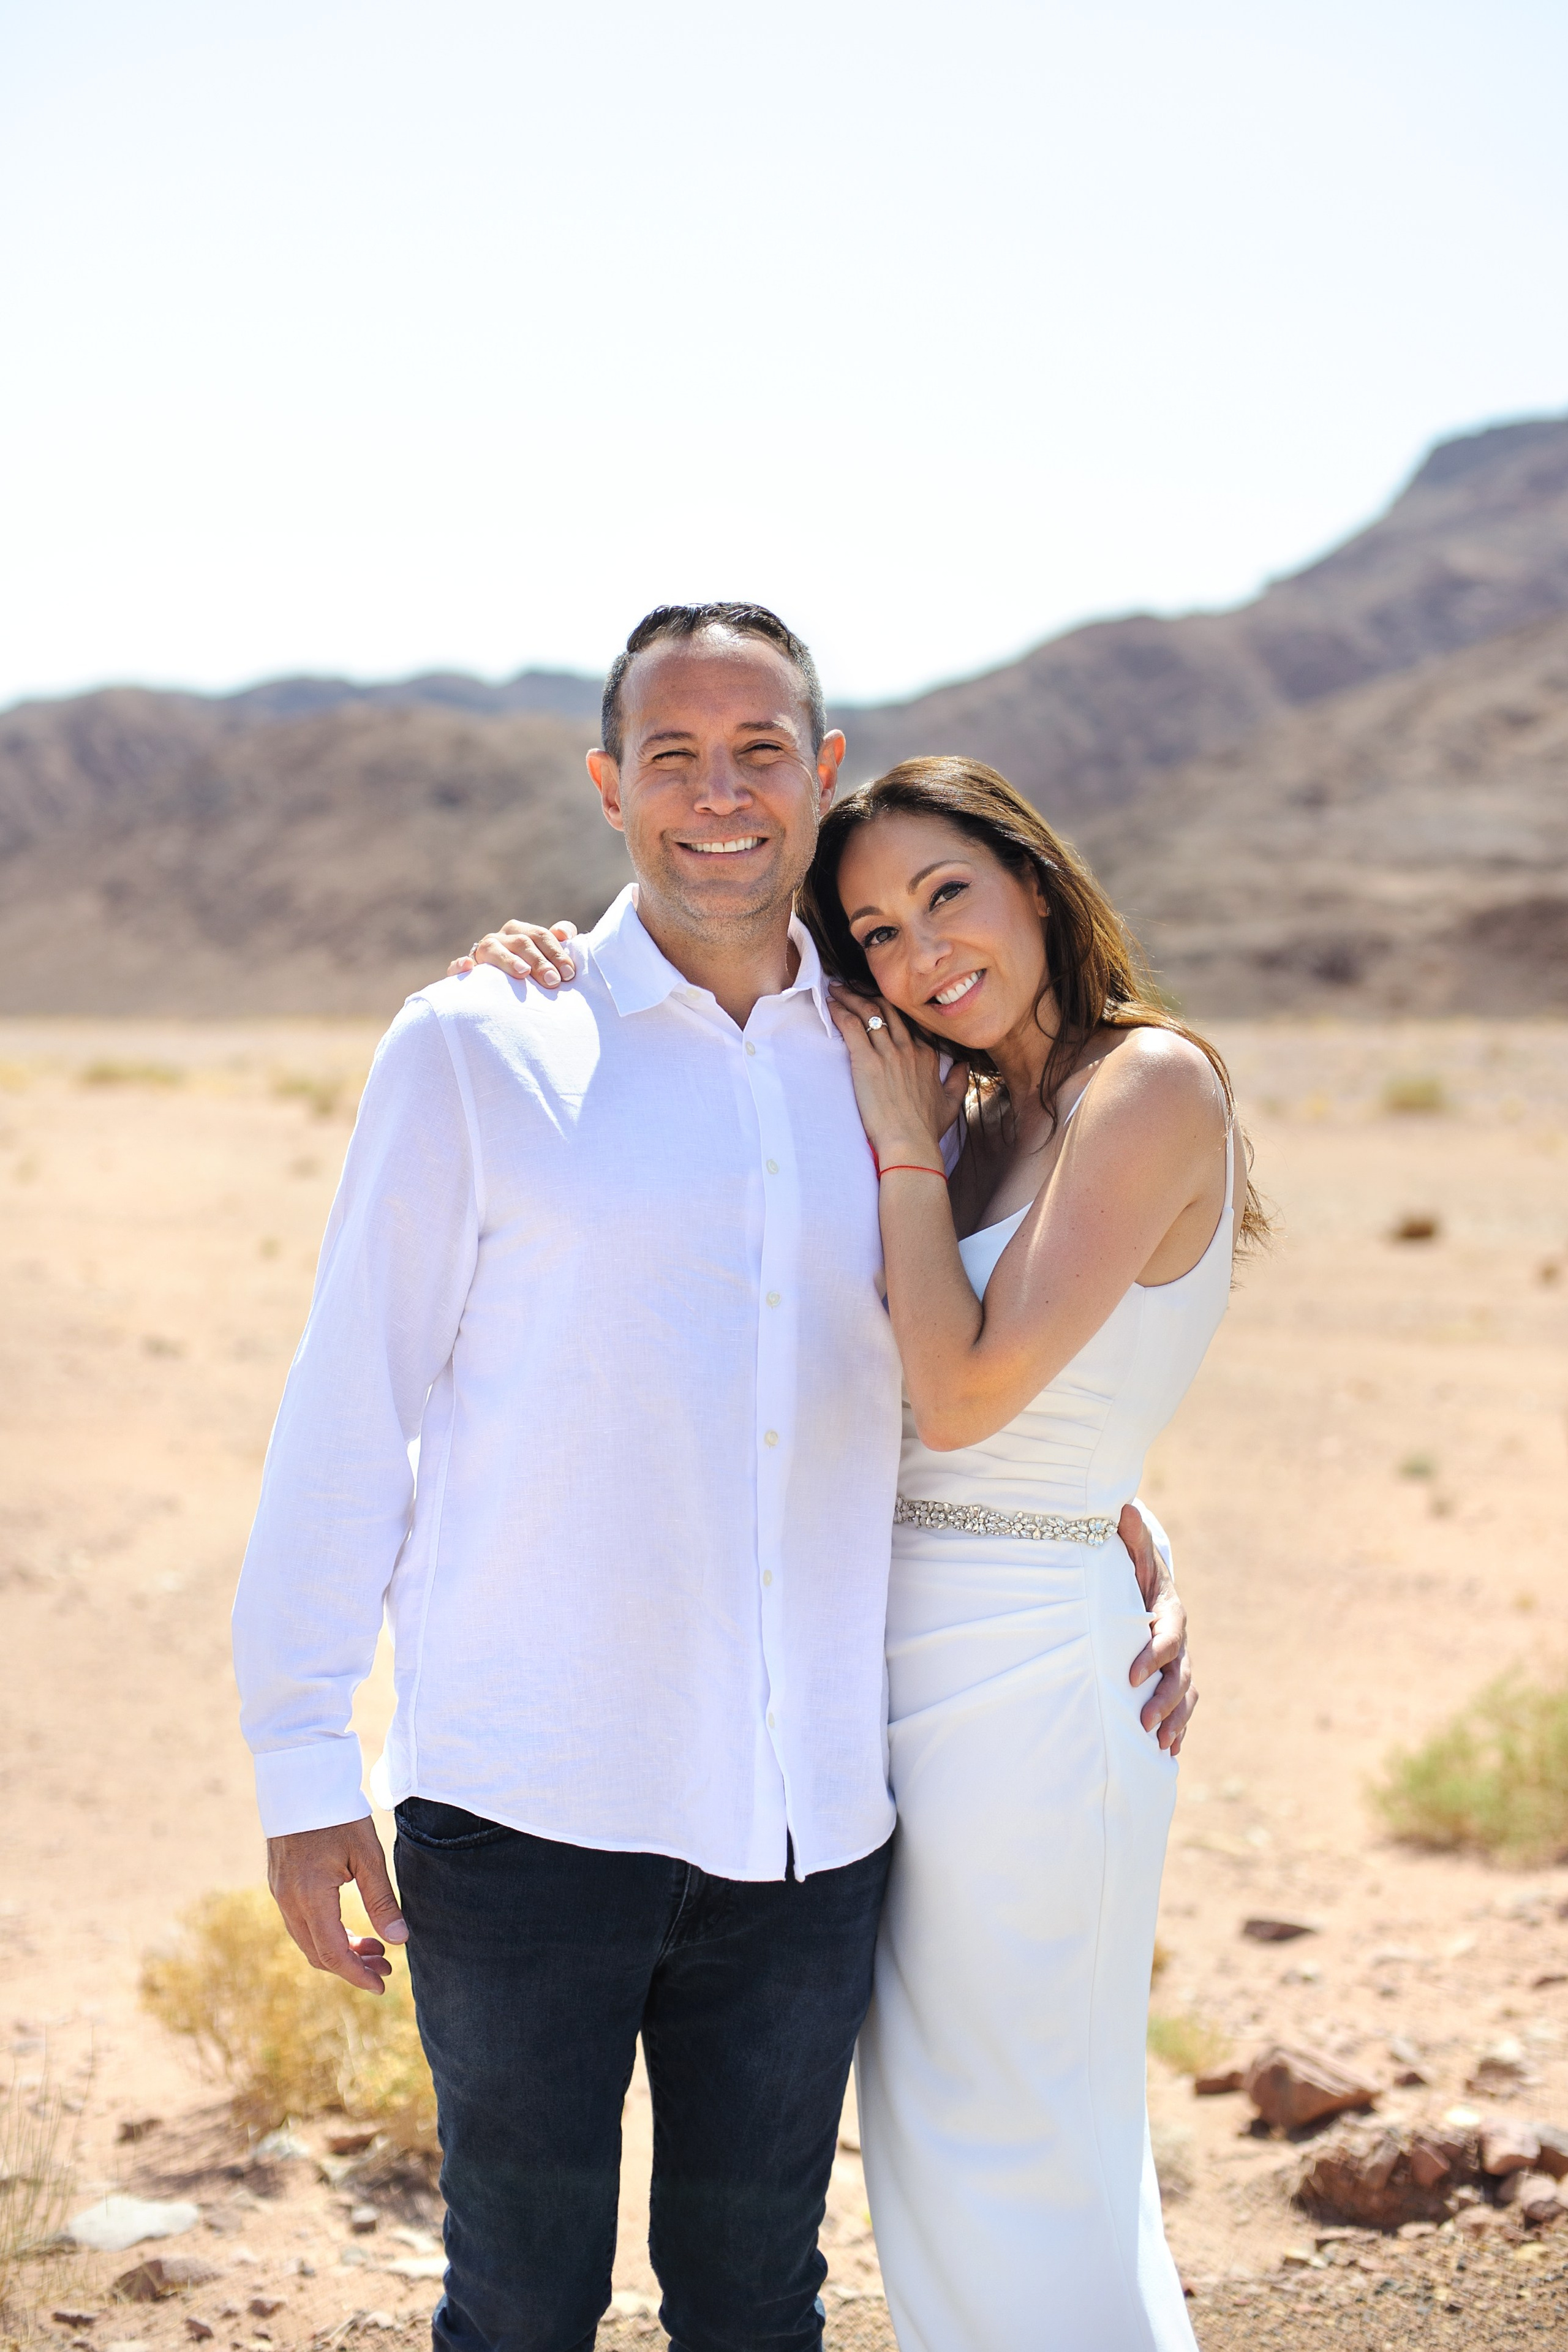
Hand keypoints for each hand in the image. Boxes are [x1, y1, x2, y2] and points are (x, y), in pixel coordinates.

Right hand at [267, 1817, 407, 1994]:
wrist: (300, 1779)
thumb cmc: (337, 1813)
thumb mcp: (367, 1855)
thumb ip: (381, 1900)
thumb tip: (399, 1940)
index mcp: (310, 1896)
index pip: (333, 1953)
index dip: (358, 1975)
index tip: (383, 1985)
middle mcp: (288, 1901)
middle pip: (318, 1954)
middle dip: (353, 1967)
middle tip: (387, 1965)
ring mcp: (280, 1893)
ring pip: (308, 1941)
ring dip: (340, 1951)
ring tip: (376, 1948)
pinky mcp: (280, 1883)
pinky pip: (301, 1924)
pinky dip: (326, 1934)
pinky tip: (351, 1928)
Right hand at [447, 919, 578, 987]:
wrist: (492, 989)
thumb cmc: (527, 975)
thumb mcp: (544, 960)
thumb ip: (557, 946)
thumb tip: (566, 933)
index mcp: (522, 932)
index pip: (541, 935)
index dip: (557, 951)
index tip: (569, 973)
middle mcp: (502, 937)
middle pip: (523, 942)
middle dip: (540, 961)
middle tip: (553, 981)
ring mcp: (482, 951)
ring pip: (493, 949)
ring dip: (508, 960)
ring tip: (523, 973)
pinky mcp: (464, 968)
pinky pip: (458, 964)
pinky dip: (461, 964)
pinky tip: (468, 966)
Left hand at [826, 986, 967, 1165]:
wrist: (910, 1142)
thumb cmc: (926, 1129)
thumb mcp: (950, 1103)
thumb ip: (957, 1080)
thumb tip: (964, 1066)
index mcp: (927, 1056)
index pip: (910, 1021)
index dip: (894, 1007)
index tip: (881, 1000)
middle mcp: (909, 1049)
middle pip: (889, 1010)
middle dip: (869, 993)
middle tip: (853, 986)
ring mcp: (889, 1053)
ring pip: (869, 1012)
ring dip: (851, 997)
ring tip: (837, 988)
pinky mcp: (867, 1062)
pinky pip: (852, 1027)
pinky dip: (840, 1012)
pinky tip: (831, 1003)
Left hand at [1122, 1502, 1196, 1754]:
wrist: (1142, 1581)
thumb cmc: (1130, 1567)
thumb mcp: (1130, 1551)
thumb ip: (1129, 1536)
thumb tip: (1123, 1508)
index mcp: (1169, 1611)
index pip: (1168, 1636)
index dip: (1154, 1655)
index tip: (1131, 1675)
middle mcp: (1178, 1639)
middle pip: (1181, 1673)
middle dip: (1165, 1700)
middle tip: (1144, 1722)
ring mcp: (1178, 1661)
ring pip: (1186, 1694)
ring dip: (1175, 1721)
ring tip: (1159, 1745)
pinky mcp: (1171, 1677)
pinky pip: (1183, 1706)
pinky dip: (1178, 1729)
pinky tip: (1169, 1753)